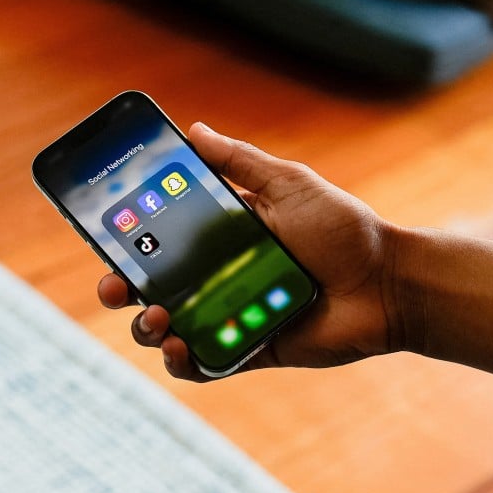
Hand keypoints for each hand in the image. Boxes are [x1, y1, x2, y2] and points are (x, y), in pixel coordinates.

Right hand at [98, 122, 398, 381]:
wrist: (388, 282)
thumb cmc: (344, 230)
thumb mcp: (290, 185)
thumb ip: (241, 162)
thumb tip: (192, 129)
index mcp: (226, 235)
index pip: (163, 237)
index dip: (128, 238)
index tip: (103, 232)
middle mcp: (221, 276)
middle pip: (154, 286)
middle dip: (122, 287)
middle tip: (115, 285)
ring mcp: (232, 315)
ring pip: (169, 328)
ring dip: (147, 326)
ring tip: (157, 316)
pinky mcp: (251, 349)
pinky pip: (204, 363)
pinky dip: (182, 361)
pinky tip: (178, 346)